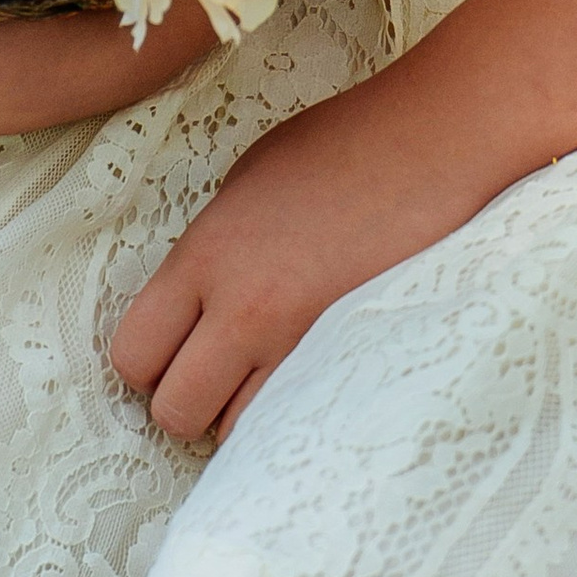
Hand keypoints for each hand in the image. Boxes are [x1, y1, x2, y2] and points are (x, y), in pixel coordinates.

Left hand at [111, 0, 576, 443]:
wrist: (443, 141)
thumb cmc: (350, 141)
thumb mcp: (253, 176)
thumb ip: (212, 246)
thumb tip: (189, 300)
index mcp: (208, 252)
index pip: (132, 353)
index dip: (147, 360)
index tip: (172, 348)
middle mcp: (244, 309)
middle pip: (174, 411)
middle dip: (190, 400)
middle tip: (222, 370)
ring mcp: (303, 346)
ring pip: (237, 435)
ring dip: (247, 413)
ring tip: (278, 371)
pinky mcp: (355, 364)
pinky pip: (302, 427)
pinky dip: (299, 419)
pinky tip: (317, 382)